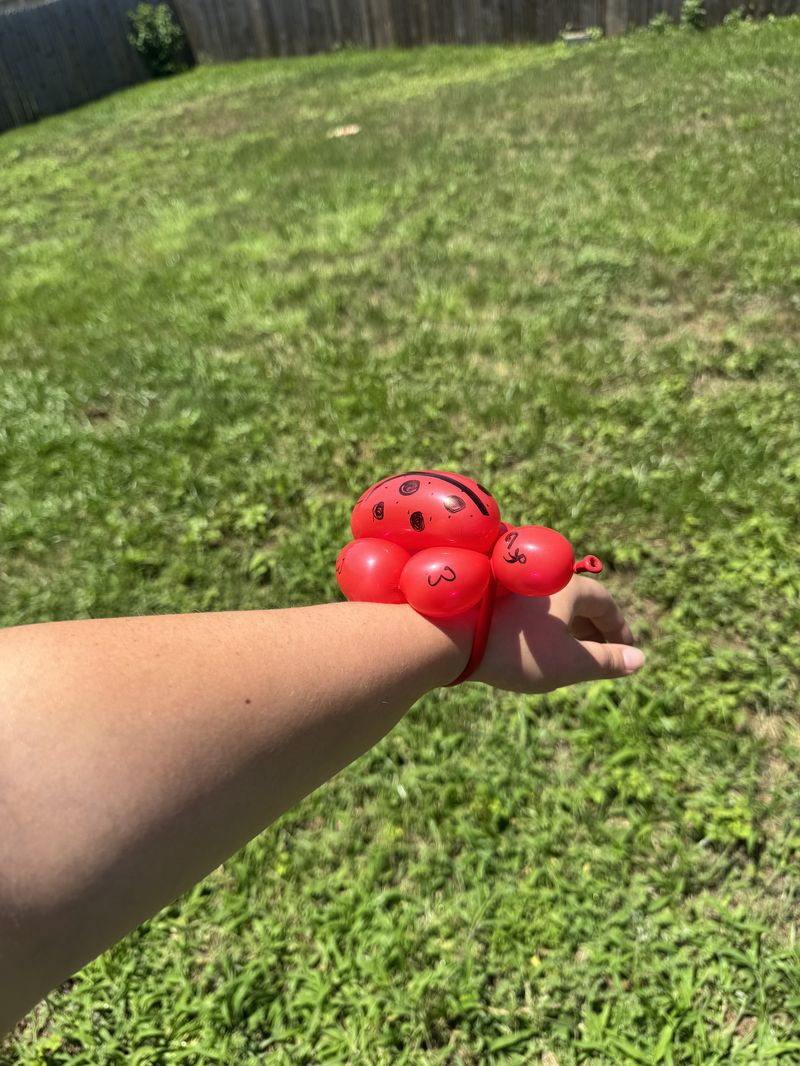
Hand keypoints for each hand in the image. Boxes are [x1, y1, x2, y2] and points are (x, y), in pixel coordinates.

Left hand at [472, 576, 644, 692]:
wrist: (452, 635)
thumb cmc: (518, 650)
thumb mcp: (571, 663)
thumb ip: (607, 662)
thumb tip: (640, 659)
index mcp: (569, 587)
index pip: (605, 603)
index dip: (619, 629)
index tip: (626, 652)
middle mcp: (544, 577)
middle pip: (579, 600)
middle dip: (594, 629)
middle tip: (601, 656)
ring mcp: (515, 583)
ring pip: (552, 604)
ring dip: (567, 627)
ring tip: (569, 654)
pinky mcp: (492, 594)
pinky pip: (528, 607)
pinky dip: (542, 625)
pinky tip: (533, 646)